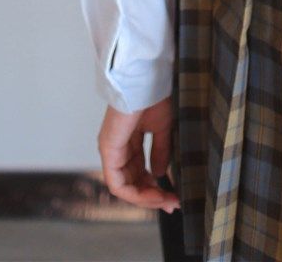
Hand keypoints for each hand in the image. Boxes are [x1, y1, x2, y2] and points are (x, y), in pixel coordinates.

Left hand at [97, 97, 180, 212]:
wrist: (148, 78)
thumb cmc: (155, 95)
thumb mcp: (162, 128)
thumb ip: (160, 151)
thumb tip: (158, 175)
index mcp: (128, 140)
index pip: (138, 172)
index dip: (155, 186)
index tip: (173, 195)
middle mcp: (117, 147)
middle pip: (132, 182)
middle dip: (153, 196)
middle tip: (173, 203)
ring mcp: (110, 150)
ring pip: (124, 187)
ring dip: (146, 198)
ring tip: (167, 201)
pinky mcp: (108, 150)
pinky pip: (117, 183)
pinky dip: (135, 194)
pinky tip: (155, 194)